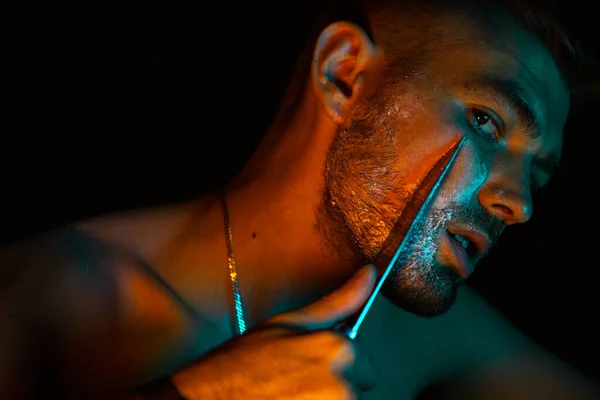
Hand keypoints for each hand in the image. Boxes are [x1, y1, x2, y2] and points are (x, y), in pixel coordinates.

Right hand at [171, 265, 377, 398]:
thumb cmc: (236, 365)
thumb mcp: (286, 323)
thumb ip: (336, 302)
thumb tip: (367, 275)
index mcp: (337, 349)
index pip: (367, 363)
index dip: (339, 364)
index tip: (311, 366)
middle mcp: (341, 385)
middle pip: (355, 388)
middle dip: (331, 386)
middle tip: (292, 384)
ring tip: (287, 396)